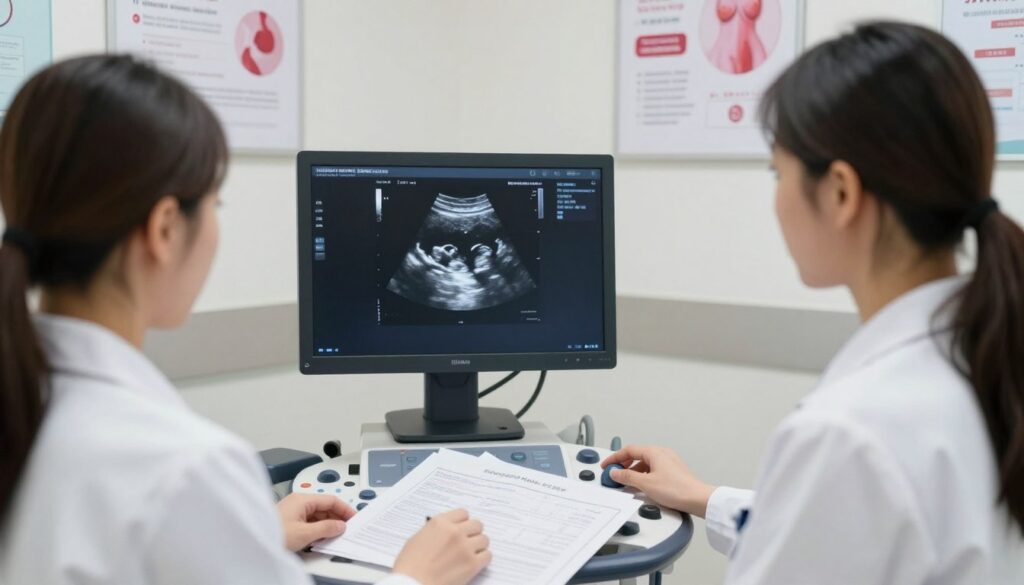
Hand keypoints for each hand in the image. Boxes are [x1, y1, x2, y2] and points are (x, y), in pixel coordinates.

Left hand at [276, 493, 355, 551]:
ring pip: (318, 514)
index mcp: (302, 499)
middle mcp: (298, 502)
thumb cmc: (273, 533)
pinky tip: (322, 536)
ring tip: (336, 534)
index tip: (354, 518)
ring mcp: (293, 511)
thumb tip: (340, 525)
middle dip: (337, 517)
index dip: (345, 509)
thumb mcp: (304, 533)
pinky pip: (310, 521)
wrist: (253, 540)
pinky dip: (319, 528)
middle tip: (348, 528)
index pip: (331, 500)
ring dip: (328, 524)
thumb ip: (326, 528)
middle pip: (325, 507)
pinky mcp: (289, 520)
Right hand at [393, 509, 491, 584]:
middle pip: (477, 525)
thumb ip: (435, 531)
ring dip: (478, 546)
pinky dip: (482, 559)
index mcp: (440, 523)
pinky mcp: (472, 564)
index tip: (462, 528)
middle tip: (468, 542)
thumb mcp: (417, 539)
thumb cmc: (410, 566)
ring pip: (484, 539)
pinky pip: (487, 556)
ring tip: (470, 554)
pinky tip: (473, 563)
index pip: (463, 513)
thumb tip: (445, 531)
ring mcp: (465, 547)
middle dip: (473, 533)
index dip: (463, 522)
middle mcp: (455, 532)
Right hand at [601, 444, 716, 517]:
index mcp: (654, 452)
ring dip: (633, 471)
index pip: (629, 450)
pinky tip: (640, 486)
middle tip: (614, 474)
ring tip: (626, 482)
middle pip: (637, 455)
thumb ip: (627, 477)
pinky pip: (652, 470)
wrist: (697, 499)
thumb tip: (616, 472)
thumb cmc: (676, 489)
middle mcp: (662, 454)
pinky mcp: (672, 472)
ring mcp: (668, 462)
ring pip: (645, 463)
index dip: (615, 458)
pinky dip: (643, 475)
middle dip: (623, 464)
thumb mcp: (645, 484)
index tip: (606, 465)